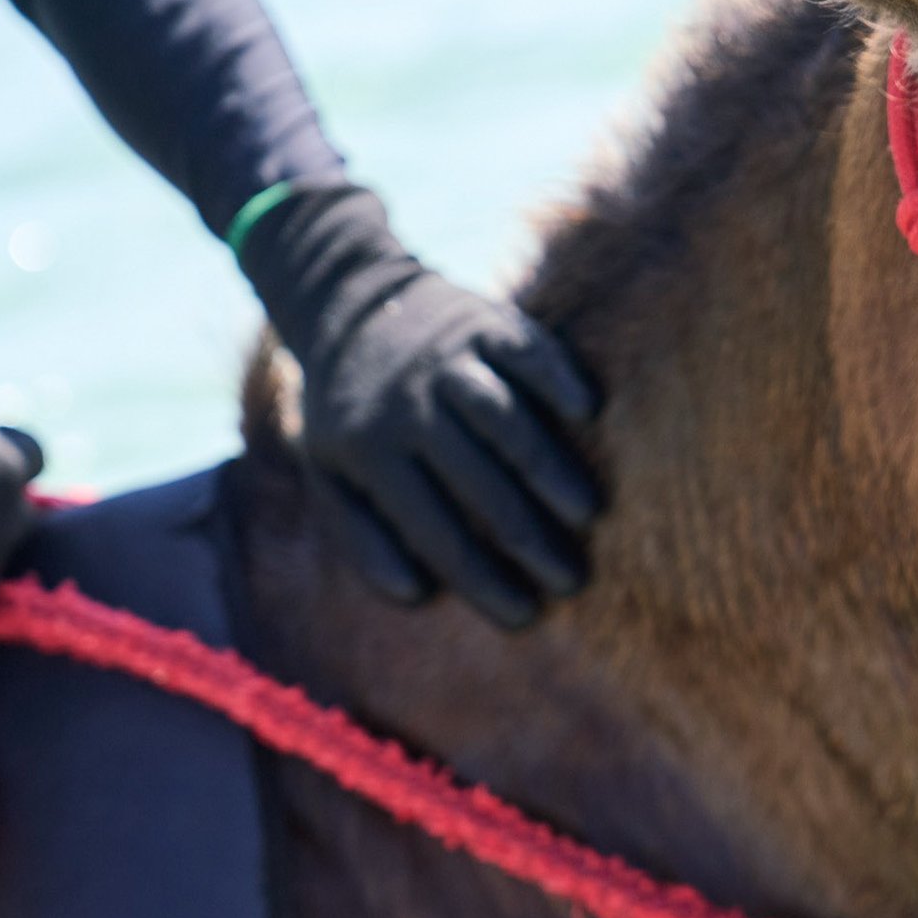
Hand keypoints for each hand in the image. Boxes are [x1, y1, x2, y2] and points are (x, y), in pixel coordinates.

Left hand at [239, 186, 601, 629]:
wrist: (344, 300)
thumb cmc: (350, 410)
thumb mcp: (328, 473)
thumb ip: (364, 536)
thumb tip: (417, 595)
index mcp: (370, 450)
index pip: (433, 530)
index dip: (480, 579)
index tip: (523, 617)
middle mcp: (409, 405)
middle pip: (477, 483)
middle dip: (526, 539)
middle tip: (571, 582)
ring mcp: (449, 360)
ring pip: (502, 419)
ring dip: (546, 466)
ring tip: (588, 514)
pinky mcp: (486, 321)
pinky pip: (527, 352)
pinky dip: (558, 378)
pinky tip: (590, 413)